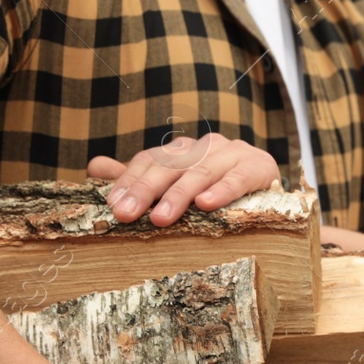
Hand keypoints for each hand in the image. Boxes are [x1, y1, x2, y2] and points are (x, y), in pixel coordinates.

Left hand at [89, 134, 282, 227]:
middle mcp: (205, 146)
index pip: (150, 161)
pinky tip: (206, 204)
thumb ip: (138, 178)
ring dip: (179, 194)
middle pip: (170, 165)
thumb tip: (94, 167)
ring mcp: (233, 153)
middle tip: (126, 214)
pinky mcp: (259, 166)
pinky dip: (222, 190)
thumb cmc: (217, 190)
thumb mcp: (176, 185)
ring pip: (201, 171)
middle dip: (146, 190)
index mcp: (183, 150)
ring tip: (162, 217)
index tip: (112, 205)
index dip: (130, 181)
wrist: (270, 190)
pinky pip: (238, 178)